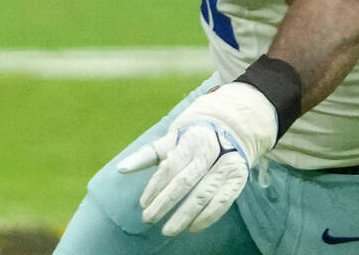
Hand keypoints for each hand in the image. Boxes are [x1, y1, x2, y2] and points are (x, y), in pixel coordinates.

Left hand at [117, 82, 276, 235]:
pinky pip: (222, 203)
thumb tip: (121, 169)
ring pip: (203, 195)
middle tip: (149, 219)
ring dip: (184, 216)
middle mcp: (210, 152)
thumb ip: (146, 155)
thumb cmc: (191, 139)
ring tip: (168, 230)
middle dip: (165, 203)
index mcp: (190, 140)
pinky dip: (206, 218)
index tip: (143, 203)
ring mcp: (226, 166)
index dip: (156, 187)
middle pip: (185, 182)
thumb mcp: (170, 141)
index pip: (170, 167)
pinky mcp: (238, 180)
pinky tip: (191, 228)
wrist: (231, 129)